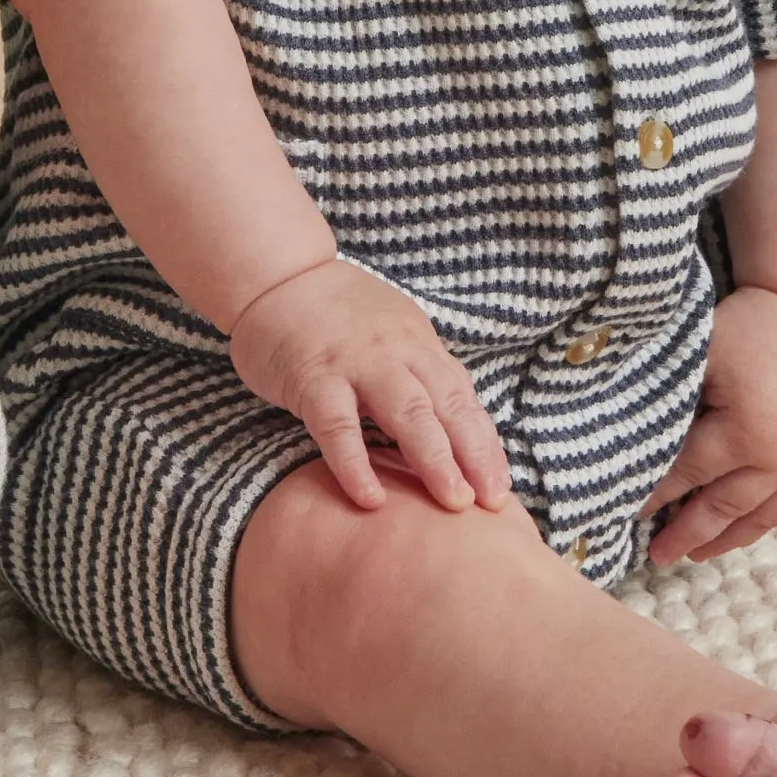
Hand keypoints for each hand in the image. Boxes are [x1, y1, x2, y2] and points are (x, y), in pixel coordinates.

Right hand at [227, 257, 508, 513]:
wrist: (277, 275)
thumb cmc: (333, 313)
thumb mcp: (391, 333)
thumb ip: (417, 373)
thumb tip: (451, 426)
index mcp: (418, 345)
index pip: (463, 399)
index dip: (485, 446)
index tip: (499, 488)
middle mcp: (397, 353)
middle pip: (447, 406)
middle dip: (475, 455)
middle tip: (490, 501)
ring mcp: (356, 364)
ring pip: (407, 412)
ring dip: (435, 458)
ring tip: (452, 500)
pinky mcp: (312, 378)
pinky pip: (338, 426)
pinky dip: (356, 464)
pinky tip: (370, 498)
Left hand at [646, 286, 776, 562]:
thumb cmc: (749, 325)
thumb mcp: (698, 354)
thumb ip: (666, 398)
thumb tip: (617, 433)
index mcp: (744, 432)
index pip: (687, 474)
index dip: (655, 496)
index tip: (628, 515)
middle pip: (723, 506)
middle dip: (687, 533)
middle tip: (657, 557)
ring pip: (761, 514)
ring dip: (726, 538)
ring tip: (697, 555)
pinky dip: (761, 520)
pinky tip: (741, 528)